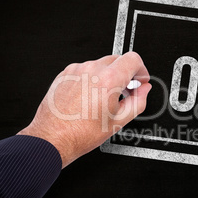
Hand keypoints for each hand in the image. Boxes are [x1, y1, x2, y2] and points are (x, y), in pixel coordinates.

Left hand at [18, 52, 150, 167]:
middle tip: (126, 91)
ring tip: (105, 97)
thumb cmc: (81, 133)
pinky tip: (90, 96)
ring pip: (102, 64)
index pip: (133, 59)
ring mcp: (77, 70)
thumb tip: (144, 90)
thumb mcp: (119, 121)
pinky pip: (86, 69)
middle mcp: (91, 70)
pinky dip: (93, 78)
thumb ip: (138, 101)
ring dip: (108, 76)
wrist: (53, 138)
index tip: (140, 80)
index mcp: (108, 80)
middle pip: (118, 60)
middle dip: (126, 73)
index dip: (141, 70)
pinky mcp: (66, 73)